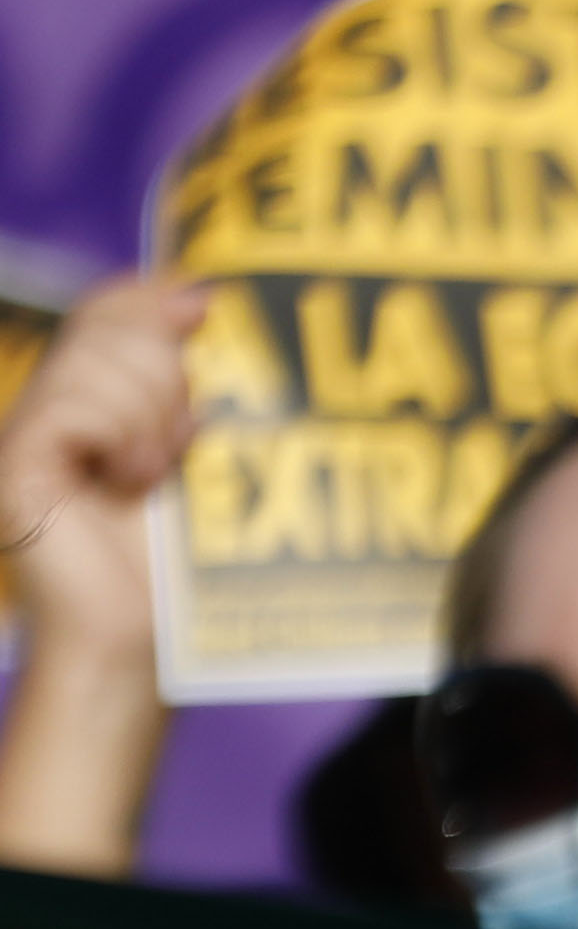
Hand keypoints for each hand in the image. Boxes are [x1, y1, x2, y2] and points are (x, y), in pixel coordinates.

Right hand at [0, 275, 201, 667]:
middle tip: (184, 437)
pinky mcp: (15, 464)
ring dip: (147, 410)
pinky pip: (71, 407)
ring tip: (158, 468)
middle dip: (164, 368)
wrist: (148, 634)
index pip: (110, 307)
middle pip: (104, 325)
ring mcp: (28, 432)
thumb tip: (195, 294)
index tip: (206, 309)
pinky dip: (117, 436)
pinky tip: (129, 481)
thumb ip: (198, 381)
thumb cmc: (187, 555)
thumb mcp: (207, 450)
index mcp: (100, 394)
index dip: (153, 296)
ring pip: (90, 363)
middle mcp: (55, 404)